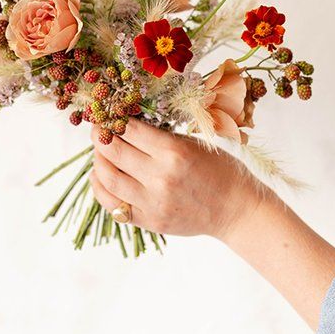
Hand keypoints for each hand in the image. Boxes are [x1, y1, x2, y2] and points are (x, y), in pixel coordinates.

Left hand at [90, 119, 334, 329]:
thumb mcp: (194, 143)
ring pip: (107, 178)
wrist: (236, 210)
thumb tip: (128, 123)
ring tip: (100, 152)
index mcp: (174, 153)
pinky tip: (101, 176)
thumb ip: (161, 137)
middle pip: (113, 152)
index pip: (130, 129)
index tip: (108, 112)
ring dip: (97, 161)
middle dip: (100, 136)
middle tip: (98, 128)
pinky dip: (101, 188)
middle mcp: (160, 178)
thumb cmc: (221, 170)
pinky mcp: (149, 221)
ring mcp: (152, 203)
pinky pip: (112, 205)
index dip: (114, 118)